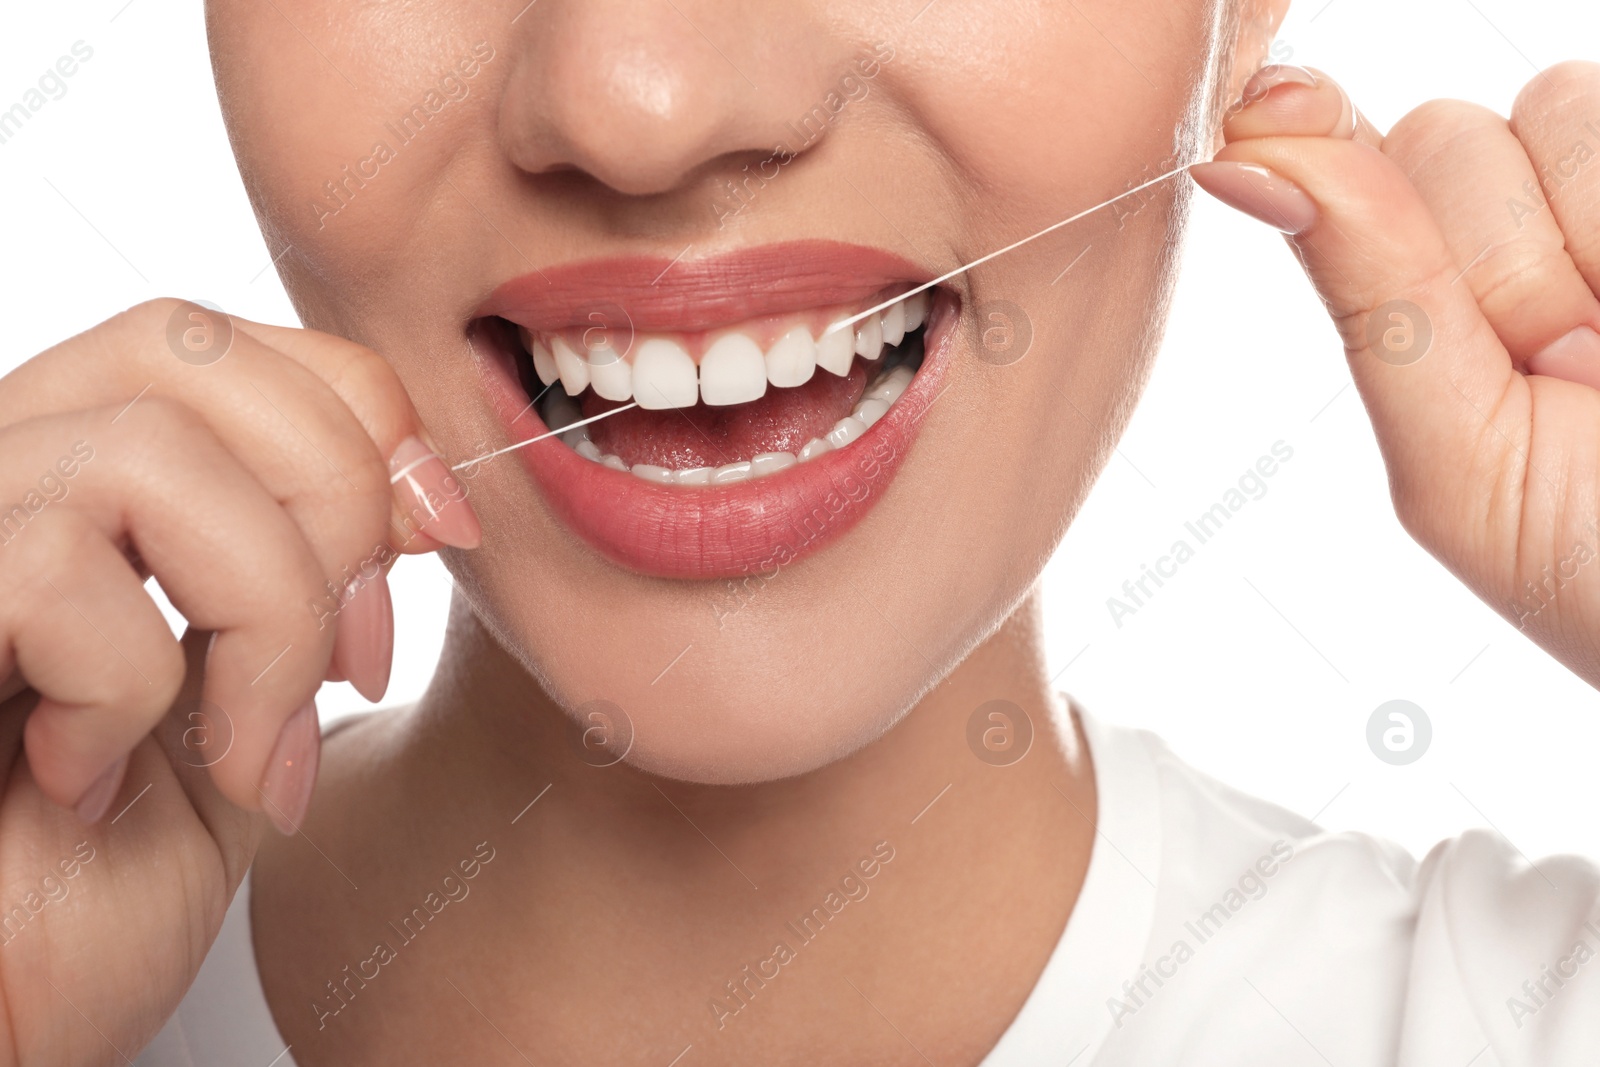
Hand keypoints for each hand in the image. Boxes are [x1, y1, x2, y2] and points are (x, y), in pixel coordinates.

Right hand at [0, 299, 478, 1064]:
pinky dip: (128, 691)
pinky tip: (92, 784)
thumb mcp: (249, 711)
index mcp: (73, 483)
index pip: (219, 340)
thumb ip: (305, 587)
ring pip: (143, 450)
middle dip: (331, 495)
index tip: (437, 530)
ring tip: (248, 750)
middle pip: (184, 347)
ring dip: (261, 614)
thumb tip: (411, 492)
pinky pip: (52, 568)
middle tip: (356, 657)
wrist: (5, 1021)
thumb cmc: (96, 886)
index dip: (356, 410)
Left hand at [1191, 61, 1599, 686]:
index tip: (1504, 330)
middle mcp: (1533, 236)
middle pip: (1455, 131)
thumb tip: (1233, 156)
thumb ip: (1370, 300)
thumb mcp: (1469, 465)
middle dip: (1518, 257)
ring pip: (1567, 103)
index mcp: (1441, 309)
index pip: (1371, 182)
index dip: (1414, 232)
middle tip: (1584, 372)